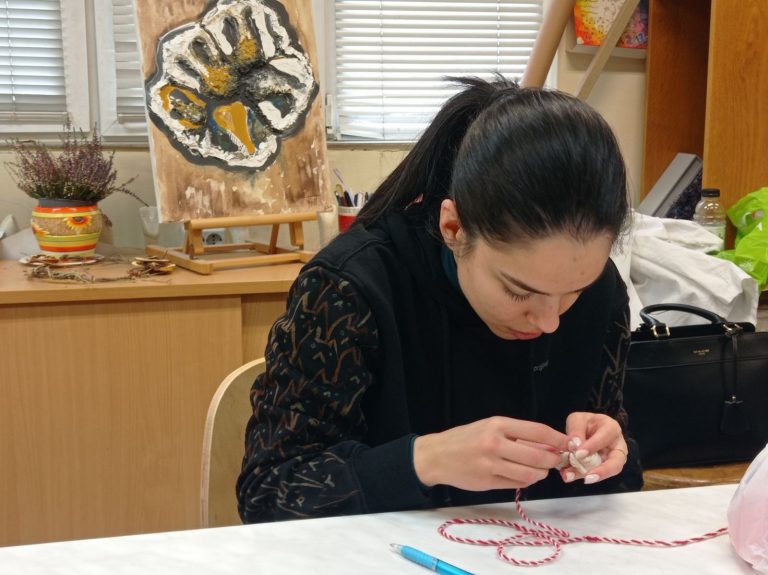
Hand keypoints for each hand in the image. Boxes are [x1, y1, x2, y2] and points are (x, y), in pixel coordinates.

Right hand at [413, 416, 568, 490]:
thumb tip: (548, 446)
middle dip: (553, 461)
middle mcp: (495, 444)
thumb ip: (516, 435)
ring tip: (540, 470)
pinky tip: (523, 476)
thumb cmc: (465, 439)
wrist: (436, 456)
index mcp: (497, 425)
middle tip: (557, 461)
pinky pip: (516, 484)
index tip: (569, 444)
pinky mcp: (487, 482)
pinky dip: (525, 481)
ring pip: (530, 474)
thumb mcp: (489, 427)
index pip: (537, 432)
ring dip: (541, 474)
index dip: (558, 439)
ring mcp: (491, 465)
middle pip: (538, 456)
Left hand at [560, 412, 627, 483]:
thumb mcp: (578, 419)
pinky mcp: (602, 469)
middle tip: (587, 478)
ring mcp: (611, 460)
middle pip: (616, 462)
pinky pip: (593, 474)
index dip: (593, 446)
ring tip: (569, 476)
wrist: (585, 430)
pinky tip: (567, 475)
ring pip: (604, 472)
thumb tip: (574, 445)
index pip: (606, 437)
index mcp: (612, 428)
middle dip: (603, 471)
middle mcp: (616, 446)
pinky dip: (579, 475)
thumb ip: (576, 429)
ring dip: (586, 475)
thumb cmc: (585, 423)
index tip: (578, 453)